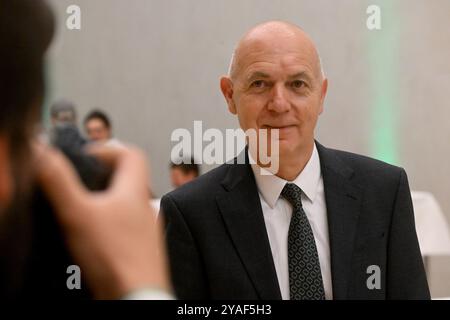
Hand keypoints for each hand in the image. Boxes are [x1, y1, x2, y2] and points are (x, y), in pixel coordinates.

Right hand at [34, 143, 170, 298]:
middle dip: (100, 177)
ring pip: (124, 206)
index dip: (108, 150)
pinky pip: (123, 229)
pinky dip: (106, 227)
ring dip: (102, 203)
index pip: (132, 155)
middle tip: (78, 183)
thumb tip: (44, 153)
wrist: (136, 297)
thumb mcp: (78, 213)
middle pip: (127, 179)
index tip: (86, 157)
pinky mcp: (139, 251)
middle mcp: (145, 209)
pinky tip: (90, 239)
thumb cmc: (117, 259)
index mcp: (135, 192)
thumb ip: (59, 181)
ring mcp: (145, 231)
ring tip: (79, 211)